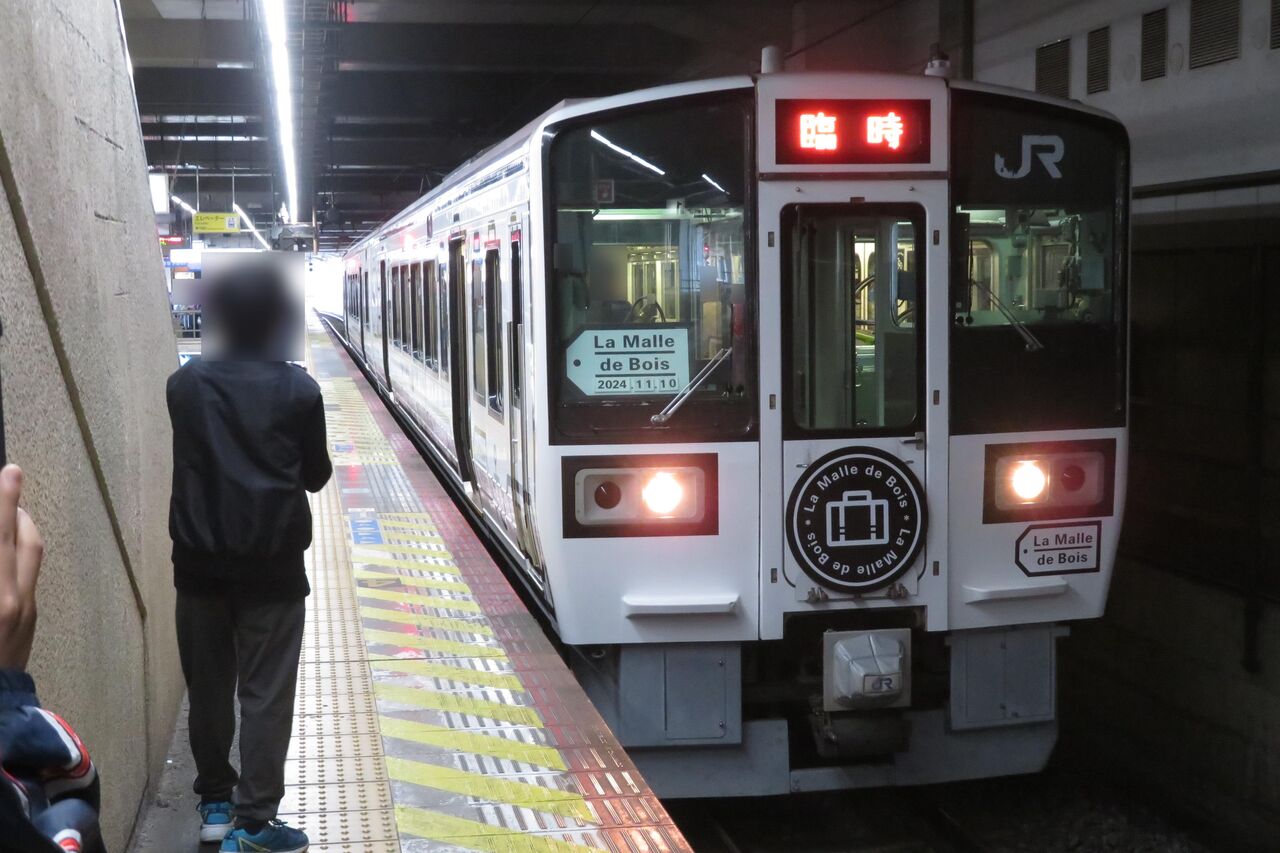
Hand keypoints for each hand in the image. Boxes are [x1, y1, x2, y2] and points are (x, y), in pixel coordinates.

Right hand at [0, 465, 42, 669]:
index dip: (3, 502)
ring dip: (17, 529)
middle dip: (13, 508)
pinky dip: (16, 553)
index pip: (0, 536)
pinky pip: (27, 574)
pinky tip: (2, 552)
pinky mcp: (29, 622)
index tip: (10, 470)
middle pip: (23, 539)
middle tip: (6, 483)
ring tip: (4, 514)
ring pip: (30, 555)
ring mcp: (26, 611)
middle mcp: (14, 600)